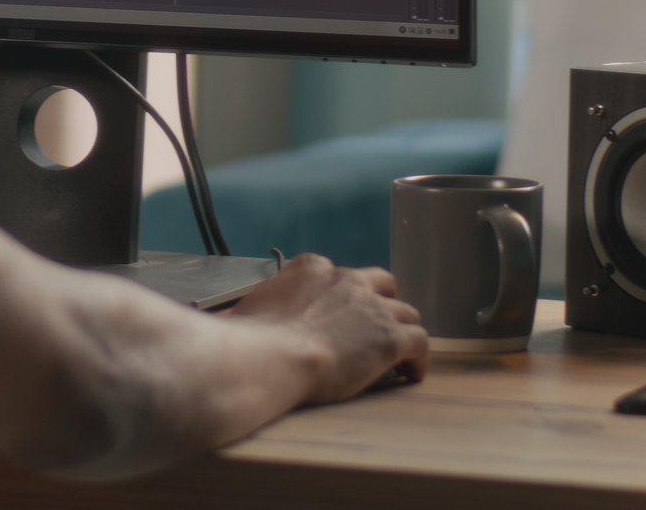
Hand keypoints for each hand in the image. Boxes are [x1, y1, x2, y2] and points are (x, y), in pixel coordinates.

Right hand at [224, 253, 427, 400]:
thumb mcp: (247, 311)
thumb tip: (225, 322)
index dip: (342, 296)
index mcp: (312, 269)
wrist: (268, 357)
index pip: (337, 273)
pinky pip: (420, 343)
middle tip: (375, 327)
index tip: (338, 315)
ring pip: (406, 312)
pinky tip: (410, 375)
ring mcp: (372, 308)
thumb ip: (251, 311)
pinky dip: (418, 359)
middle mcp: (347, 280)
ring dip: (402, 331)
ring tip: (399, 355)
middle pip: (381, 283)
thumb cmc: (249, 341)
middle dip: (382, 303)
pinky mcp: (390, 338)